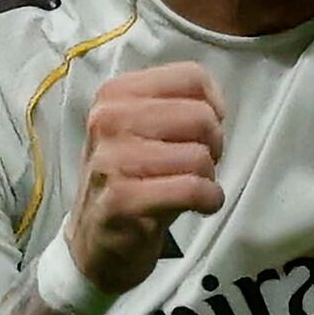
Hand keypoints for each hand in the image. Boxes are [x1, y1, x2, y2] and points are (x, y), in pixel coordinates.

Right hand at [74, 60, 225, 292]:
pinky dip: (209, 200)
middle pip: (201, 117)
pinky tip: (198, 206)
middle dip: (213, 146)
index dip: (213, 106)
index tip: (204, 132)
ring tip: (187, 187)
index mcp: (116, 93)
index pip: (191, 77)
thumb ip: (178, 105)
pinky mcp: (123, 198)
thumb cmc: (132, 177)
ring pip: (199, 157)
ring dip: (207, 178)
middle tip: (196, 165)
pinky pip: (193, 189)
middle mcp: (109, 119)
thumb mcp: (146, 129)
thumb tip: (217, 107)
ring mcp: (112, 159)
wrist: (96, 237)